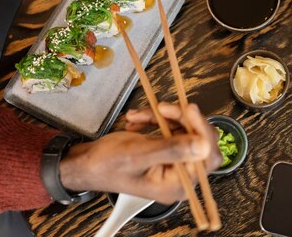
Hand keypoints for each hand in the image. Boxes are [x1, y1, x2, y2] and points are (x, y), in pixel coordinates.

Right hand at [59, 103, 221, 203]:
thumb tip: (203, 145)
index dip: (202, 131)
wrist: (85, 163)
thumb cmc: (105, 165)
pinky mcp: (167, 149)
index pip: (206, 158)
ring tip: (141, 115)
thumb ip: (171, 150)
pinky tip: (137, 119)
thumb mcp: (137, 155)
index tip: (189, 109)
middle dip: (183, 120)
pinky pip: (173, 128)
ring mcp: (174, 162)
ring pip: (186, 130)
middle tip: (163, 107)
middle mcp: (179, 176)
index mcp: (176, 185)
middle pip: (200, 141)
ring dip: (165, 117)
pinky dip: (157, 119)